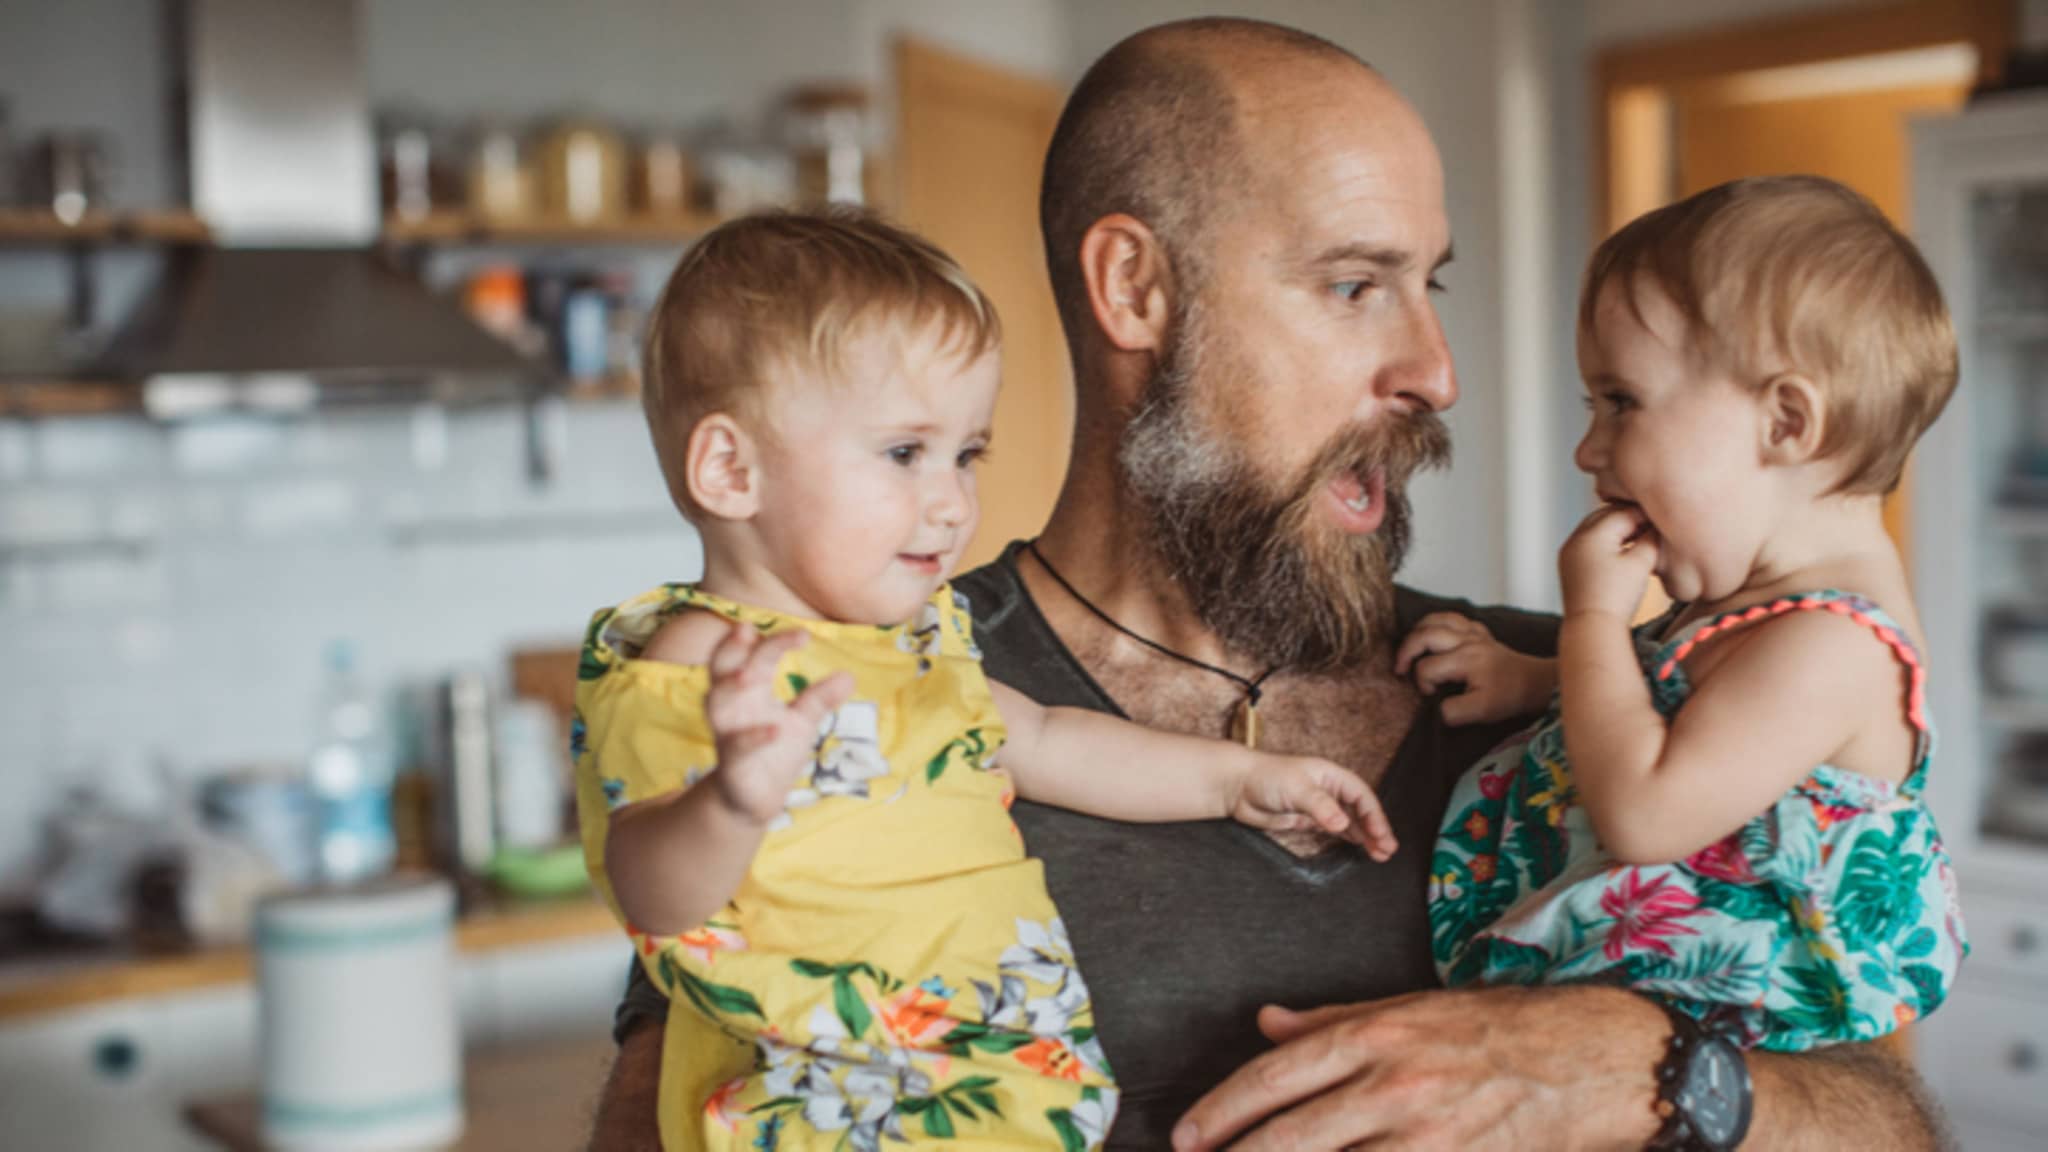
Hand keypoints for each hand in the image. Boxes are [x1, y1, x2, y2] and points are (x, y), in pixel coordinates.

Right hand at [703, 623, 854, 824]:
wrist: (759, 798)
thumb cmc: (775, 749)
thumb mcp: (803, 721)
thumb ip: (819, 699)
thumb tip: (849, 676)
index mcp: (749, 690)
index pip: (755, 655)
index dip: (774, 642)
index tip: (804, 635)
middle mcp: (733, 706)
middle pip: (722, 669)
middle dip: (729, 649)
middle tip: (744, 629)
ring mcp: (728, 733)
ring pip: (716, 703)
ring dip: (729, 687)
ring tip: (749, 673)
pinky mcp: (731, 763)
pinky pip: (737, 746)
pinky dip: (753, 736)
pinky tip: (775, 728)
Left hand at [1171, 986, 1665, 1151]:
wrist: (1596, 1059)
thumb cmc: (1500, 1030)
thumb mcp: (1411, 1008)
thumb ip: (1335, 1019)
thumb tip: (1267, 1024)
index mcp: (1378, 1035)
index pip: (1277, 1076)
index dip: (1222, 1110)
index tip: (1187, 1136)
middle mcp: (1396, 1083)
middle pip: (1292, 1135)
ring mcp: (1430, 1133)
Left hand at [1231, 756, 1397, 860]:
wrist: (1237, 787)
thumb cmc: (1266, 777)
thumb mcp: (1296, 788)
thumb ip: (1320, 806)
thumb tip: (1343, 823)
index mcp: (1331, 776)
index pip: (1362, 795)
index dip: (1375, 815)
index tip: (1382, 835)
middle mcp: (1329, 790)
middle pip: (1361, 810)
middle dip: (1376, 829)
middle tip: (1388, 850)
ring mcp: (1320, 806)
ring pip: (1351, 822)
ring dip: (1366, 837)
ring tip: (1380, 855)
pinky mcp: (1309, 821)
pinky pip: (1335, 831)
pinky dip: (1350, 839)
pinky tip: (1360, 849)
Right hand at [1395, 613, 1556, 725]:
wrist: (1535, 683)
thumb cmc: (1509, 696)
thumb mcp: (1482, 712)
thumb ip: (1453, 712)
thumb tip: (1435, 707)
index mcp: (1466, 660)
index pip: (1427, 667)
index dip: (1422, 683)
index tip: (1431, 695)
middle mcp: (1467, 641)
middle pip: (1424, 634)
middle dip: (1406, 651)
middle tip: (1399, 668)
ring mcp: (1473, 633)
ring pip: (1436, 619)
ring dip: (1417, 631)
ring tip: (1409, 647)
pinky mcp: (1478, 631)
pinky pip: (1452, 617)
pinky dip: (1436, 622)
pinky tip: (1432, 634)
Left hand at [1560, 503, 1659, 620]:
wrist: (1592, 628)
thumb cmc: (1617, 597)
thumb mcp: (1641, 563)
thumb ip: (1651, 539)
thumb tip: (1656, 527)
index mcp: (1591, 533)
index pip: (1623, 512)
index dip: (1645, 514)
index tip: (1662, 518)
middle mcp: (1575, 539)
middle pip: (1606, 516)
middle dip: (1630, 518)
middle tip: (1652, 525)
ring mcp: (1569, 553)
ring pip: (1596, 530)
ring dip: (1618, 531)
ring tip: (1641, 538)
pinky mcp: (1569, 567)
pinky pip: (1589, 545)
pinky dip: (1606, 543)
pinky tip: (1623, 552)